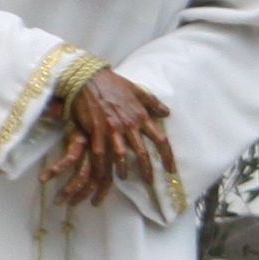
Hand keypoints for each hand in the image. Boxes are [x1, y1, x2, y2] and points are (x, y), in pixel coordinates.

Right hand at [56, 68, 172, 209]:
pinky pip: (101, 153)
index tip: (170, 170)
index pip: (161, 140)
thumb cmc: (113, 83)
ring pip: (122, 156)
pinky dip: (103, 165)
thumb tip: (167, 113)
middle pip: (143, 153)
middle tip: (150, 182)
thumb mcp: (138, 91)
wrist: (88, 77)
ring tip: (124, 178)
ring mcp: (112, 129)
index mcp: (142, 116)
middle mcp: (129, 125)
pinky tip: (103, 173)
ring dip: (124, 169)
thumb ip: (153, 103)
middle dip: (147, 170)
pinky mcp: (96, 131)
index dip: (167, 156)